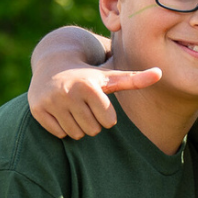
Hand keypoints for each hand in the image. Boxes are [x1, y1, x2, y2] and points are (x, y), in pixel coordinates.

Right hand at [29, 61, 161, 139]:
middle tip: (85, 106)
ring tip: (74, 108)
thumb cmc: (90, 76)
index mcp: (89, 86)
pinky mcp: (37, 110)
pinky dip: (62, 127)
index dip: (107, 117)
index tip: (99, 103)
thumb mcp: (112, 77)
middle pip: (93, 130)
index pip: (108, 122)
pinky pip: (59, 134)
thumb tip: (161, 73)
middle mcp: (67, 93)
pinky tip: (61, 111)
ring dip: (79, 126)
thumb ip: (136, 79)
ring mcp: (50, 101)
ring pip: (76, 134)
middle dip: (93, 122)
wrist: (53, 64)